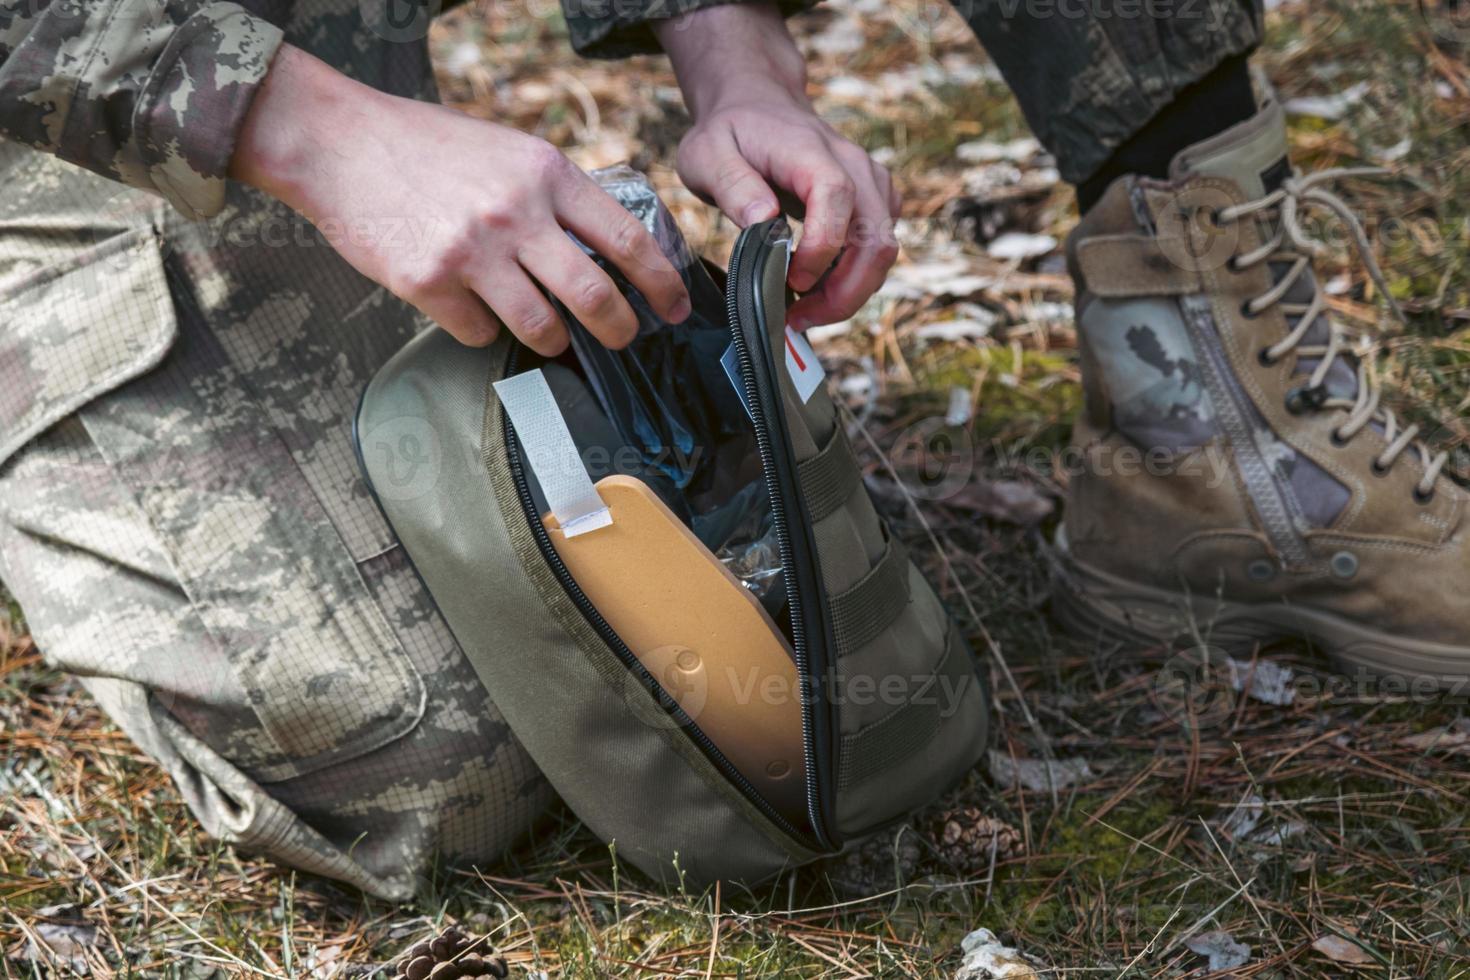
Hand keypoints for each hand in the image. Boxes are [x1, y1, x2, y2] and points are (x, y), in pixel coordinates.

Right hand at [230, 46, 690, 352]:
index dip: (661, 282)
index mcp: (544, 173)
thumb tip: (604, 247)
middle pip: (594, 295)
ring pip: (541, 327)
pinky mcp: (428, 283)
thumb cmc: (425, 146)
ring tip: (555, 336)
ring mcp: (471, 251)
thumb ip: (555, 194)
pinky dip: (482, 330)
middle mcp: (514, 212)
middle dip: (620, 329)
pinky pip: (477, 332)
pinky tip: (472, 310)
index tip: (675, 307)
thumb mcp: (508, 150)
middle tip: (624, 340)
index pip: (625, 238)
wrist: (337, 142)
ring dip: (556, 340)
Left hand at [656, 3, 899, 328]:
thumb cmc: (730, 133)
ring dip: (850, 292)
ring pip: (884, 250)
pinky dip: (855, 277)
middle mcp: (855, 167)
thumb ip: (733, 186)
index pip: (839, 201)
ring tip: (804, 312)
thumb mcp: (707, 154)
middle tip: (799, 319)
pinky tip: (818, 288)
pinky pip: (880, 247)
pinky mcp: (875, 200)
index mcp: (813, 152)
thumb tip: (764, 220)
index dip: (822, 249)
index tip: (792, 282)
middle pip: (876, 239)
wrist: (758, 105)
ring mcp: (871, 183)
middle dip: (844, 293)